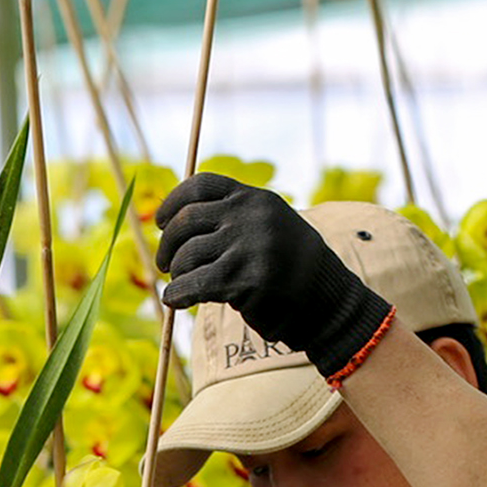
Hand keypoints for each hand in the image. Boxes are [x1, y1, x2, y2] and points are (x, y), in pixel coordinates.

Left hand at [153, 173, 392, 381]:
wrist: (325, 300)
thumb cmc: (288, 267)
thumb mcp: (266, 227)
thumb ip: (230, 217)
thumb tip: (173, 220)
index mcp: (255, 198)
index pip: (200, 186)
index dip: (173, 203)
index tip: (161, 222)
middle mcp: (251, 217)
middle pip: (185, 222)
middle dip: (168, 245)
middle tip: (164, 264)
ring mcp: (248, 247)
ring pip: (186, 256)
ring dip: (175, 273)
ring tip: (180, 283)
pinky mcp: (244, 281)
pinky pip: (193, 285)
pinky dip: (177, 294)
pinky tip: (176, 301)